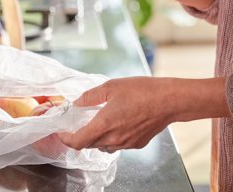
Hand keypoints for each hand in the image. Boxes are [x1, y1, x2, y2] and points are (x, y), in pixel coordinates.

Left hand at [58, 77, 228, 151]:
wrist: (170, 101)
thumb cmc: (143, 91)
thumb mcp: (111, 87)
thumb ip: (90, 97)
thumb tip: (77, 103)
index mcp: (104, 125)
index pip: (77, 142)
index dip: (65, 139)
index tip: (61, 131)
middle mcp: (113, 138)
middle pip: (89, 145)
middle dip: (80, 135)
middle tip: (79, 121)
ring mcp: (126, 143)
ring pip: (103, 146)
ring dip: (96, 137)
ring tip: (99, 120)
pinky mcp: (137, 144)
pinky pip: (118, 144)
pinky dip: (112, 137)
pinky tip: (117, 122)